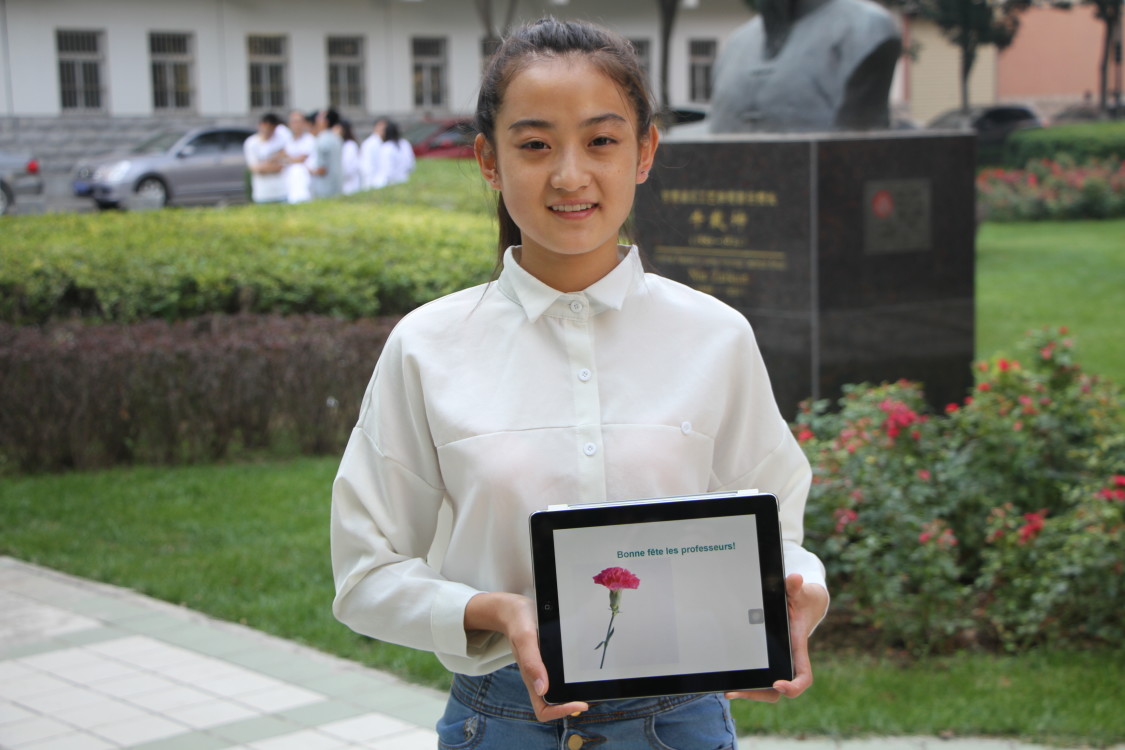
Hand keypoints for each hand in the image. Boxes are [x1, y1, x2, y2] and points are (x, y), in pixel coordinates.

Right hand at [465, 592, 588, 721]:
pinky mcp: (548, 660)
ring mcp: (542, 669)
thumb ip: (531, 662)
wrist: (513, 608)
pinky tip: (582, 669)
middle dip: (572, 705)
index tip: (580, 703)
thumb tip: (542, 689)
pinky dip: (572, 678)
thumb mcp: (525, 637)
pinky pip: (560, 676)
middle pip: (554, 705)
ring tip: (590, 685)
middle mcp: (537, 677)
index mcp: (530, 677)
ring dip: (573, 693)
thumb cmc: (518, 621)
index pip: (543, 710)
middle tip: (591, 695)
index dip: (561, 712)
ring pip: (558, 692)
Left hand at [725, 573, 828, 703]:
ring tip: (727, 689)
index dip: (793, 686)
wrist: (805, 603)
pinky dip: (745, 679)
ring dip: (749, 691)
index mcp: (797, 648)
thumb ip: (795, 587)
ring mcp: (777, 660)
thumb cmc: (802, 600)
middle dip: (758, 694)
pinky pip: (758, 675)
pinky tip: (727, 677)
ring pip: (766, 688)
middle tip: (734, 690)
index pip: (803, 676)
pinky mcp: (767, 656)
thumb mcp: (799, 592)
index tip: (778, 683)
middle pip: (778, 691)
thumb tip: (794, 578)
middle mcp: (788, 659)